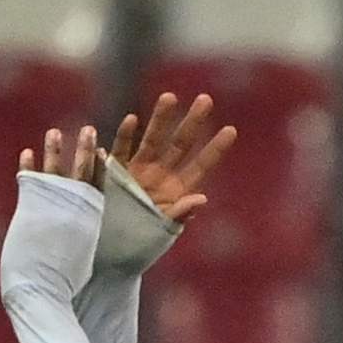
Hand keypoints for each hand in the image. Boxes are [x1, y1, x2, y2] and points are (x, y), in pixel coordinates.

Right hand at [104, 89, 232, 227]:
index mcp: (178, 188)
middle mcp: (162, 174)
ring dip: (160, 119)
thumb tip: (201, 199)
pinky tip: (132, 120)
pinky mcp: (117, 172)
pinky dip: (125, 136)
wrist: (112, 246)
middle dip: (193, 122)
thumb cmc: (143, 240)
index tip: (231, 129)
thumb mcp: (163, 231)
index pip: (201, 165)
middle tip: (206, 99)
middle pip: (180, 143)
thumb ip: (181, 214)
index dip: (215, 149)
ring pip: (152, 139)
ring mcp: (140, 170)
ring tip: (170, 97)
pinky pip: (122, 150)